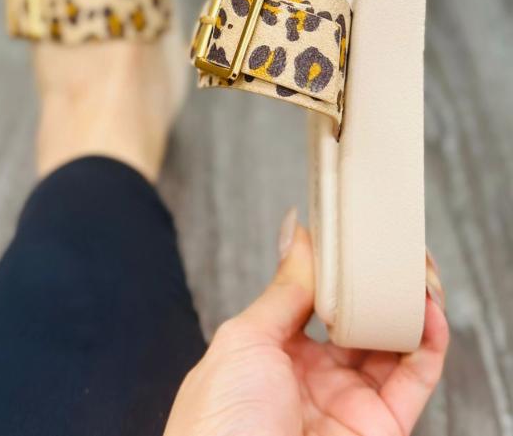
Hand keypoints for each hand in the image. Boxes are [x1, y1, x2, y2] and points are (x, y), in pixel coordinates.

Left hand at [164, 211, 447, 435]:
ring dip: (412, 307)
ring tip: (418, 274)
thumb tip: (297, 233)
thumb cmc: (218, 425)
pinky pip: (414, 380)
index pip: (316, 299)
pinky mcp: (381, 429)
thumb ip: (283, 289)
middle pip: (360, 320)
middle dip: (381, 285)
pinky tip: (429, 313)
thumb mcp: (244, 340)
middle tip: (398, 251)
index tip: (355, 234)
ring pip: (393, 345)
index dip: (338, 268)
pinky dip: (429, 344)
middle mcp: (315, 376)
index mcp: (273, 352)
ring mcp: (349, 402)